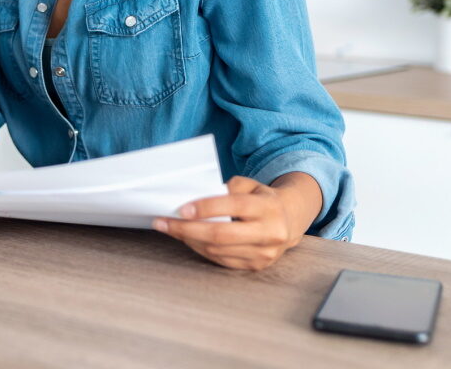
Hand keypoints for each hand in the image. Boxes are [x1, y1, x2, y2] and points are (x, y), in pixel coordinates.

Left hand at [152, 174, 319, 269]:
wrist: (288, 221)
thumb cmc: (260, 199)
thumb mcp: (250, 185)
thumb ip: (227, 188)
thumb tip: (193, 199)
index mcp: (268, 207)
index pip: (233, 206)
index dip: (206, 208)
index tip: (180, 208)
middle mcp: (269, 233)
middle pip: (221, 234)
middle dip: (187, 229)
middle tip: (162, 222)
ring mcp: (264, 254)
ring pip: (217, 250)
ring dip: (189, 239)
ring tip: (169, 229)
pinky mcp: (256, 266)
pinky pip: (221, 260)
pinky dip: (200, 249)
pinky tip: (187, 238)